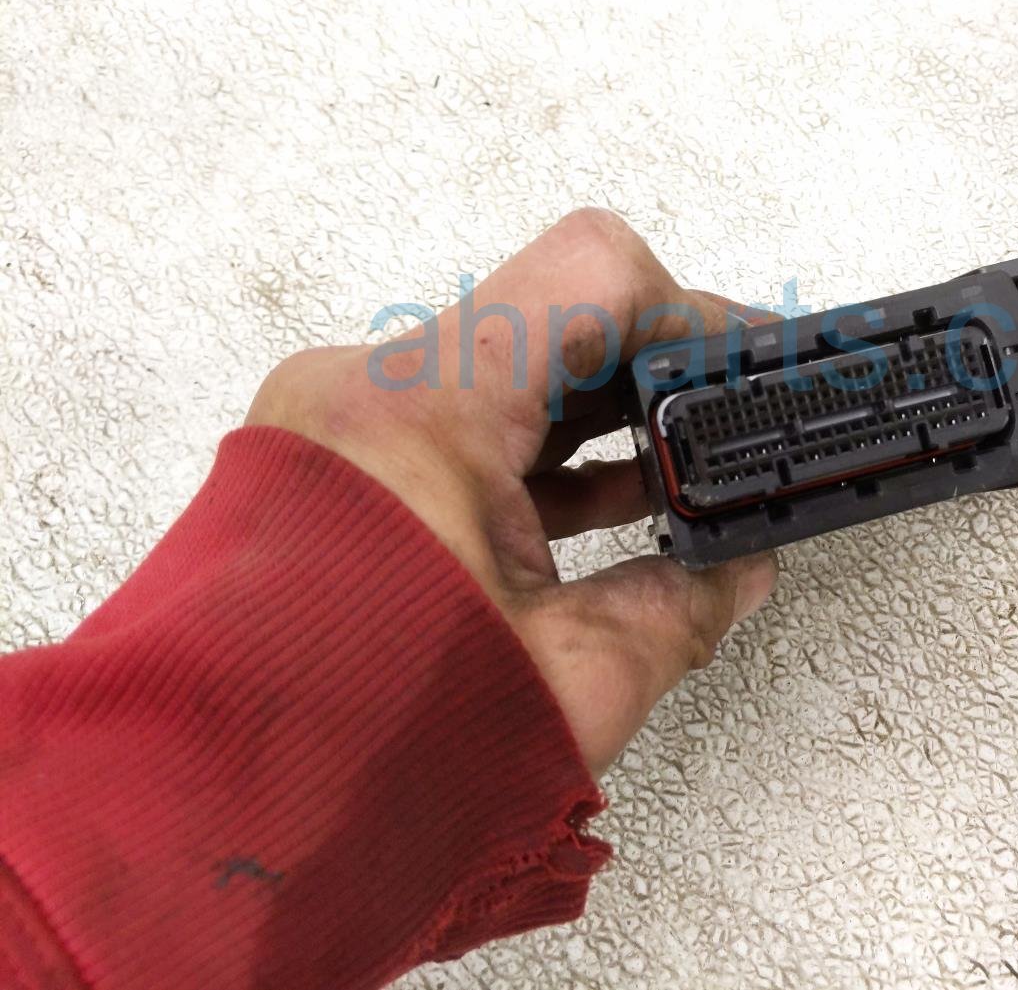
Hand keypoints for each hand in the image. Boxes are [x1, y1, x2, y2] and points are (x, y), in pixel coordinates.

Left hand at [244, 208, 777, 774]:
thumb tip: (739, 570)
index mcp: (426, 408)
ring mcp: (334, 426)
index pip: (593, 273)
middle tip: (729, 418)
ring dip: (591, 414)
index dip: (692, 309)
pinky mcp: (321, 472)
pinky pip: (447, 423)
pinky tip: (597, 509)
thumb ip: (680, 607)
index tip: (748, 360)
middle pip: (546, 314)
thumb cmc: (345, 755)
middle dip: (651, 366)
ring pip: (497, 369)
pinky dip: (528, 453)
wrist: (196, 819)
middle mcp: (365, 390)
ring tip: (677, 474)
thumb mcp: (566, 680)